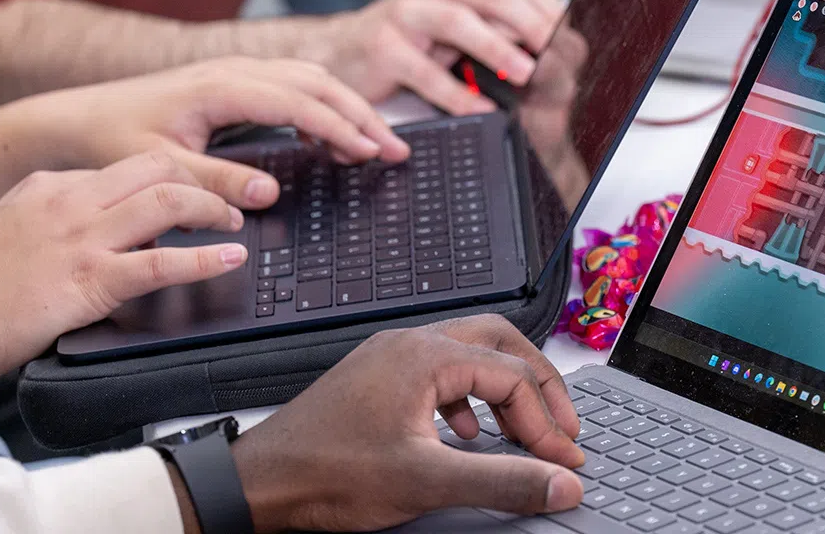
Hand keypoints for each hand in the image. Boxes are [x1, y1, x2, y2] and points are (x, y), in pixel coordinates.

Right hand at [0, 152, 246, 385]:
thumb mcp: (8, 232)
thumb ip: (49, 223)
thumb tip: (87, 236)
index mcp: (48, 184)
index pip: (123, 166)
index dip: (165, 176)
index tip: (189, 191)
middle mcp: (69, 200)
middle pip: (156, 166)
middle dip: (200, 178)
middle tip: (226, 201)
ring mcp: (80, 238)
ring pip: (167, 200)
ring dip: (212, 209)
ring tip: (234, 223)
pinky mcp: (87, 281)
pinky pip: (160, 263)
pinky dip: (203, 260)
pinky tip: (228, 260)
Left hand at [27, 58, 408, 199]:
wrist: (75, 116)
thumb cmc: (111, 139)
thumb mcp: (160, 167)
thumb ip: (214, 180)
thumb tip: (268, 193)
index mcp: (222, 87)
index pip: (301, 103)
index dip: (343, 128)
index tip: (374, 153)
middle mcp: (234, 69)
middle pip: (318, 82)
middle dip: (362, 114)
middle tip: (396, 148)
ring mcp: (234, 70)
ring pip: (309, 78)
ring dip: (346, 107)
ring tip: (374, 141)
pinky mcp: (230, 80)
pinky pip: (291, 84)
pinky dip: (321, 105)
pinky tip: (328, 135)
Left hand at [230, 315, 584, 530]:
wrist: (260, 483)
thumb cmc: (325, 474)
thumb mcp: (427, 482)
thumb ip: (502, 481)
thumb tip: (559, 482)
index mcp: (427, 356)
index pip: (514, 376)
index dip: (548, 422)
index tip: (563, 461)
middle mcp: (409, 345)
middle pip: (500, 343)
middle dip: (537, 385)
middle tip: (561, 426)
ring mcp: (390, 359)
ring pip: (469, 354)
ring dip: (504, 389)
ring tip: (523, 432)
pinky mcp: (376, 379)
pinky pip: (439, 372)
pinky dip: (468, 398)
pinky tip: (466, 435)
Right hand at [314, 0, 563, 115]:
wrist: (341, 52)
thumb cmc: (412, 41)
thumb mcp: (462, 27)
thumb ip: (504, 27)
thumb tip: (561, 44)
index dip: (549, 11)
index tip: (570, 37)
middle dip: (530, 24)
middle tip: (555, 52)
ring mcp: (406, 12)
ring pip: (458, 21)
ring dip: (496, 48)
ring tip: (524, 73)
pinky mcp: (383, 46)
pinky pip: (423, 70)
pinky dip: (453, 91)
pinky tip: (476, 108)